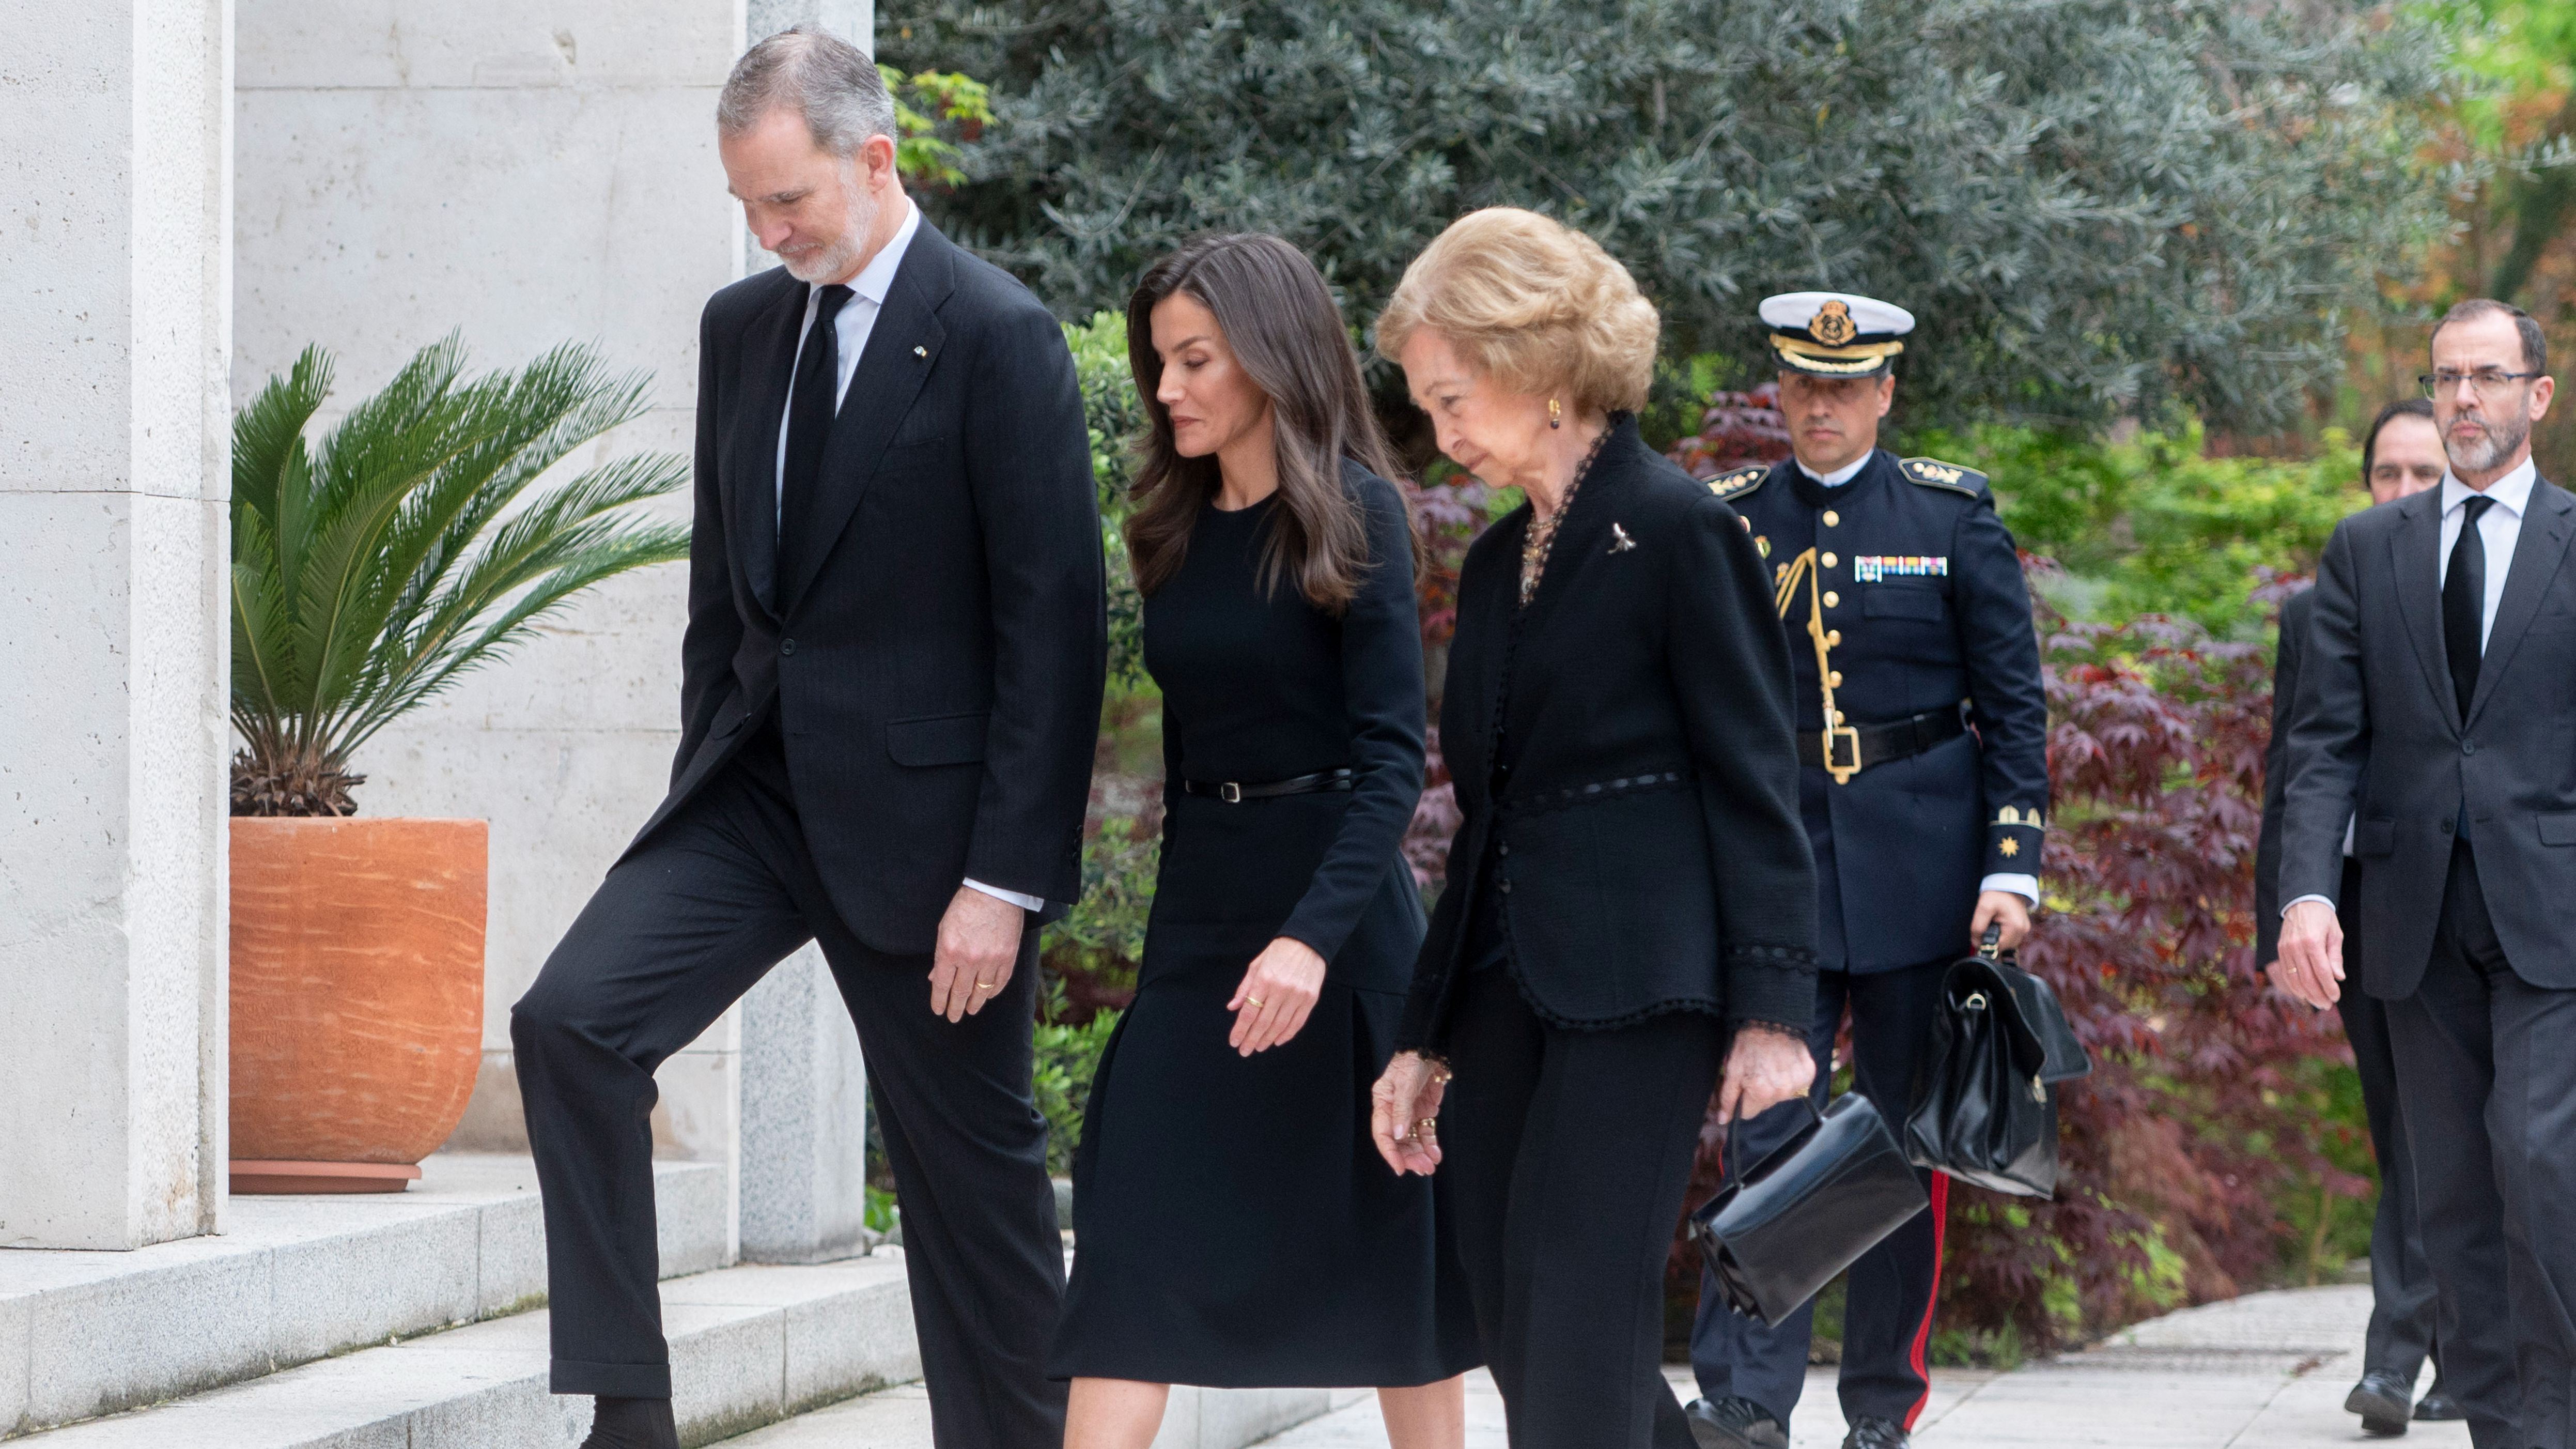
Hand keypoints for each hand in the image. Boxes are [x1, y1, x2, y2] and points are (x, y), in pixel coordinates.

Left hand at [927, 885, 1024, 1021]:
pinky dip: (993, 991)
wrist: (994, 892)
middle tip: (953, 1017)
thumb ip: (940, 955)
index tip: (938, 1011)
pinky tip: (987, 996)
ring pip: (981, 991)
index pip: (941, 985)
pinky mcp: (1008, 957)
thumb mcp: (944, 929)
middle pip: (961, 992)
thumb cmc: (965, 907)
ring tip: (971, 1010)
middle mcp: (969, 959)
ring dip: (975, 1004)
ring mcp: (990, 960)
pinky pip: (1000, 982)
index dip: (939, 1001)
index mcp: (949, 951)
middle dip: (956, 1008)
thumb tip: (934, 977)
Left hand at [1228, 937, 1326, 1054]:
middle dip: (1252, 1039)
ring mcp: (1297, 995)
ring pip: (1280, 1025)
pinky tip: (1277, 1041)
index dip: (1240, 1030)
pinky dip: (1287, 1034)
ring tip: (1259, 1047)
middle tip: (1244, 1051)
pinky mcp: (1310, 999)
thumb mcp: (1256, 965)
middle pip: (1263, 1022)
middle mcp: (1280, 989)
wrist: (1308, 942)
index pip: (1249, 1012)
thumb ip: (1244, 988)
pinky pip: (1297, 1022)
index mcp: (1264, 980)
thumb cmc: (1278, 952)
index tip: (1234, 1042)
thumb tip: (1232, 1008)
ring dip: (1267, 1039)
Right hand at [1370, 1052, 1448, 1175]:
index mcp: (1382, 1103)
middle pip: (1398, 1141)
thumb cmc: (1411, 1061)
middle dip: (1409, 1156)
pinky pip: (1425, 1133)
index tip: (1400, 1167)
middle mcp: (1394, 1112)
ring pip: (1412, 1141)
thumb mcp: (1405, 1084)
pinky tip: (1436, 1154)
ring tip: (1430, 1166)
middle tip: (1422, 1168)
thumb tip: (1399, 1135)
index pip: (1382, 1133)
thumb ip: (1402, 1110)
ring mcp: (1409, 1113)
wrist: (1430, 1050)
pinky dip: (1430, 1145)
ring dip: (1420, 1155)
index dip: (1390, 1152)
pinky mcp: (1423, 1113)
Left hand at [1716, 1024, 1813, 1124]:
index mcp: (1761, 1093)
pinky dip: (1789, 1077)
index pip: (1748, 1113)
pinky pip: (1795, 1085)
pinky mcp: (1808, 1075)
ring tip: (1770, 1065)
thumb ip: (1728, 1098)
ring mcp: (1797, 1084)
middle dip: (1758, 1092)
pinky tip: (1782, 1063)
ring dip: (1775, 1085)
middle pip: (1765, 1104)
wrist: (1771, 1021)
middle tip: (1756, 1071)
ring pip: (1780, 1096)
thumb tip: (1724, 1119)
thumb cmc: (1749, 1044)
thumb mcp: (1732, 1070)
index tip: (1742, 1087)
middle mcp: (1782, 1092)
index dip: (1742, 1101)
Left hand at [1971, 890, 2032, 949]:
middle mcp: (2023, 931)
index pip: (1998, 948)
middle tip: (1986, 926)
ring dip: (1998, 939)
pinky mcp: (2022, 927)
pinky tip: (1998, 926)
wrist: (2008, 883)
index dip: (1986, 945)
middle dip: (1992, 941)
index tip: (1980, 935)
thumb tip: (1976, 944)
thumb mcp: (1983, 908)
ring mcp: (2024, 929)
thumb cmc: (1997, 894)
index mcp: (2015, 927)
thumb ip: (1978, 927)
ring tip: (1992, 924)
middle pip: (2004, 948)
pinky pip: (2011, 938)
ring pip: (2007, 944)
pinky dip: (2003, 935)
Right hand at [2273, 900, 2344, 1009]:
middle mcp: (2296, 947)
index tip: (2336, 997)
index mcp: (2312, 942)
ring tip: (2317, 1002)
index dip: (2329, 988)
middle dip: (2318, 995)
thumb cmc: (2322, 917)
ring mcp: (2285, 949)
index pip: (2322, 972)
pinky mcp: (2280, 950)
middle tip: (2327, 1004)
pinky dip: (2295, 986)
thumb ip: (2335, 957)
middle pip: (2307, 979)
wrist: (2301, 901)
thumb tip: (2338, 977)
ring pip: (2294, 979)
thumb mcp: (2335, 934)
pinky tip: (2304, 993)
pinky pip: (2286, 973)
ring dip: (2306, 994)